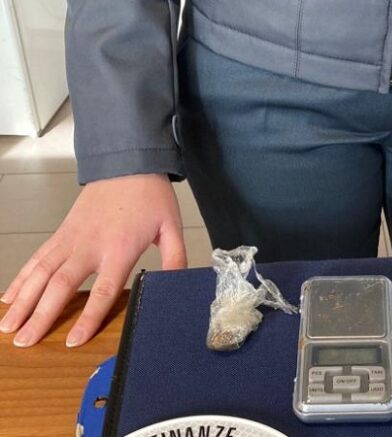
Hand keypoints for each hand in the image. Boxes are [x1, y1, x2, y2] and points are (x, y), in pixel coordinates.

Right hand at [0, 174, 186, 346]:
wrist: (127, 163)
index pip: (102, 290)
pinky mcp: (62, 232)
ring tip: (7, 326)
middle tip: (25, 342)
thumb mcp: (172, 227)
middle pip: (60, 286)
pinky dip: (21, 278)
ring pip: (40, 273)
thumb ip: (175, 258)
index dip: (87, 317)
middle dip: (41, 316)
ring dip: (22, 301)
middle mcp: (89, 246)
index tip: (73, 341)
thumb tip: (177, 285)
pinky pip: (37, 258)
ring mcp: (71, 238)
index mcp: (119, 249)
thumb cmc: (150, 197)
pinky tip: (8, 297)